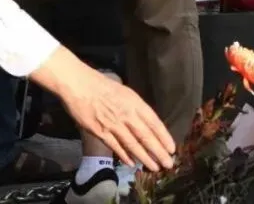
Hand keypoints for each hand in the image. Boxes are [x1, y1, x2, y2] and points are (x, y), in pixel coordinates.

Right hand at [31, 48, 174, 170]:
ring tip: (154, 167)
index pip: (155, 123)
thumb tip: (148, 123)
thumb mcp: (127, 94)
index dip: (164, 137)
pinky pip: (115, 146)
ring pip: (132, 144)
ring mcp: (114, 124)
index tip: (172, 148)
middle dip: (158, 152)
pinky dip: (124, 156)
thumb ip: (138, 109)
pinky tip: (132, 163)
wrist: (81, 85)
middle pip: (146, 136)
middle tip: (168, 163)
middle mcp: (128, 115)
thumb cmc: (105, 88)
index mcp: (136, 104)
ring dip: (144, 157)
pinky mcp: (100, 132)